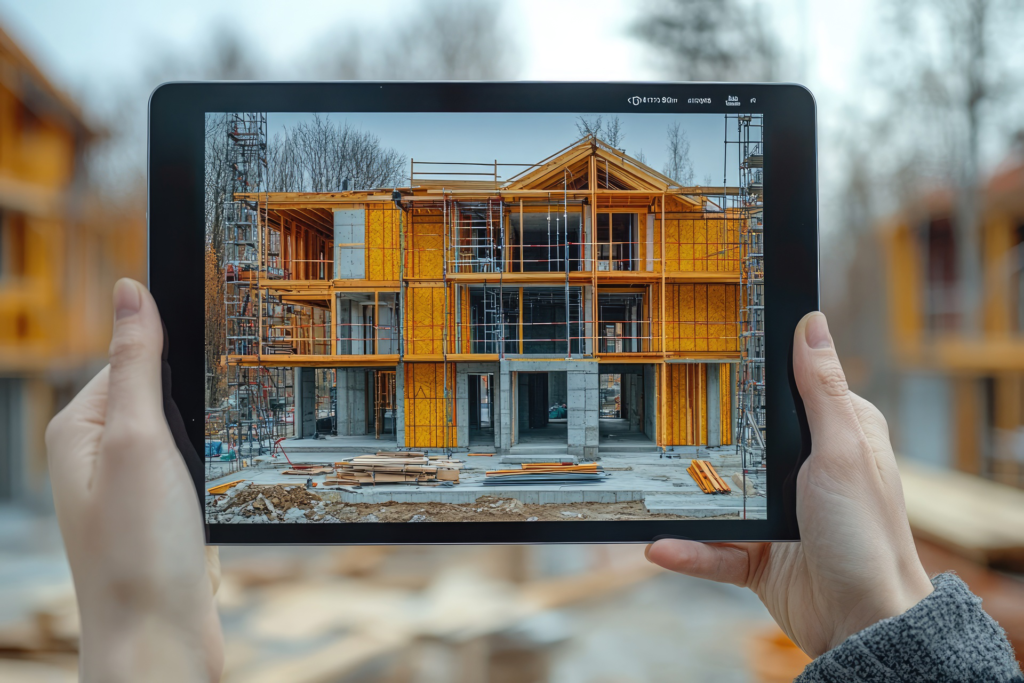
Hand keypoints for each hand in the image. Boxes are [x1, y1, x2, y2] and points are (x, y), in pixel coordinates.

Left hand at [46, 279, 222, 681]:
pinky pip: (193, 466)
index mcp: (78, 429)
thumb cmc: (138, 550)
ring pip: (183, 431)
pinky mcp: (160, 512)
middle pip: (159, 392)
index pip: (129, 356)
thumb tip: (129, 291)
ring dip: (210, 436)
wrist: (159, 641)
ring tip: (225, 454)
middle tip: (227, 410)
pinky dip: (216, 466)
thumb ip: (135, 363)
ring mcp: (130, 486)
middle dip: (197, 398)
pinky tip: (226, 481)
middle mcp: (98, 455)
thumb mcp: (137, 440)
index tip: (218, 345)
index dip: (175, 349)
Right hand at [646, 312, 933, 657]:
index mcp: (833, 436)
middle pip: (742, 440)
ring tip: (647, 488)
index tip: (708, 349)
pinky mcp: (759, 554)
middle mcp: (804, 470)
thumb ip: (820, 390)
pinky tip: (660, 546)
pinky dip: (688, 550)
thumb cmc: (868, 535)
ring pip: (719, 496)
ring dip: (684, 500)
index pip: (788, 390)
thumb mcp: (841, 451)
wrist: (865, 624)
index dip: (754, 370)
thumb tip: (812, 324)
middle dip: (703, 434)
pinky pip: (714, 548)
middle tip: (658, 413)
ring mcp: (778, 514)